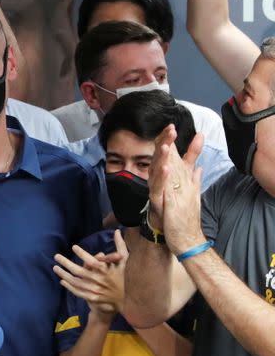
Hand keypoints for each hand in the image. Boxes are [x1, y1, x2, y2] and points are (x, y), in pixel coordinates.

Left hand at [53, 230, 128, 320]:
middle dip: (66, 263)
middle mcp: (99, 280)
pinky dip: (69, 286)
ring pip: (75, 281)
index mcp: (107, 270)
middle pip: (79, 271)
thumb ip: (120, 246)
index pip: (93, 261)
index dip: (82, 254)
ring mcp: (95, 290)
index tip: (74, 247)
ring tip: (55, 267)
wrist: (123, 301)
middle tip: (56, 256)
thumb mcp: (123, 262)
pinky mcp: (91, 298)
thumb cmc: (122, 277)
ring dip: (64, 274)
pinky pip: (77, 291)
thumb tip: (117, 231)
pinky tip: (62, 280)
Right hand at [148, 125, 205, 251]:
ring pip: (156, 170)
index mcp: (165, 170)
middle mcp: (158, 177)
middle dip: (163, 143)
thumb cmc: (175, 202)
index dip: (167, 138)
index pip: (165, 150)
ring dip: (160, 158)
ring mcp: (156, 188)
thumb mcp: (187, 174)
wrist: (174, 229)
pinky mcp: (156, 200)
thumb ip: (191, 156)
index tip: (172, 126)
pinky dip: (162, 178)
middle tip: (169, 130)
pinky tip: (166, 169)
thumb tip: (200, 137)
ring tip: (165, 146)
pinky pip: (157, 188)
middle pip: (159, 156)